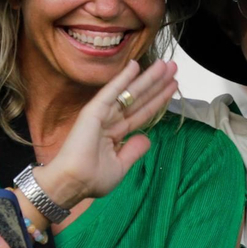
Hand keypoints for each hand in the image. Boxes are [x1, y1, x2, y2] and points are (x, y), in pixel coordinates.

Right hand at [36, 59, 178, 206]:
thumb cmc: (92, 179)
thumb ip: (133, 150)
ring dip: (147, 77)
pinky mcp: (94, 111)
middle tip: (173, 66)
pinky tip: (135, 65)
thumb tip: (147, 138)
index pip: (142, 112)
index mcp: (116, 133)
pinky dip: (123, 78)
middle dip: (157, 83)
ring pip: (130, 92)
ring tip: (165, 64)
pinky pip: (111, 92)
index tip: (173, 85)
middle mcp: (111, 120)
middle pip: (140, 98)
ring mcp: (103, 114)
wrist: (73, 183)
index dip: (158, 99)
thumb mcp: (120, 166)